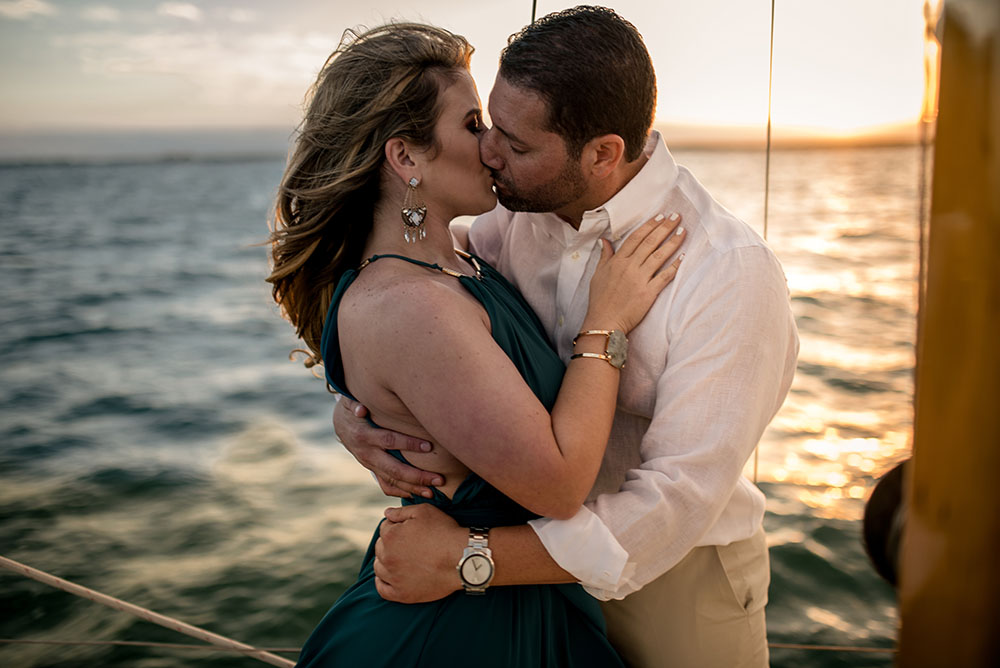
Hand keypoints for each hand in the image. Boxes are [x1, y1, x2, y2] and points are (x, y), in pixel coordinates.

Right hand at [333, 397, 444, 498]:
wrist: (343, 425)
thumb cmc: (356, 410)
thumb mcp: (352, 403)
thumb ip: (356, 406)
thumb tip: (361, 410)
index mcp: (364, 436)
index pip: (389, 440)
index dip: (409, 443)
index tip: (429, 446)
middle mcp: (367, 454)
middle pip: (394, 469)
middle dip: (417, 476)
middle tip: (438, 479)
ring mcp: (370, 465)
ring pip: (392, 481)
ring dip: (413, 488)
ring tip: (432, 493)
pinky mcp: (373, 470)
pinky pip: (386, 486)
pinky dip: (401, 492)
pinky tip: (417, 494)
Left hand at [374, 504, 465, 602]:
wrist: (462, 559)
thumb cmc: (444, 532)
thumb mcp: (424, 512)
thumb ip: (401, 512)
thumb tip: (387, 513)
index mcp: (390, 536)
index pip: (384, 528)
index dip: (397, 526)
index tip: (409, 530)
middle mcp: (387, 557)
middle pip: (380, 547)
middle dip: (391, 543)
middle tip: (409, 544)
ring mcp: (394, 577)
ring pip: (379, 567)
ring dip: (386, 561)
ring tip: (401, 559)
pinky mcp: (402, 594)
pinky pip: (382, 589)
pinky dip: (383, 582)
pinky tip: (389, 577)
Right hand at [585, 212, 684, 333]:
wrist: (604, 322)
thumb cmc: (600, 300)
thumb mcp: (598, 275)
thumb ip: (604, 256)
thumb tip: (605, 241)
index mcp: (617, 261)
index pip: (635, 238)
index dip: (649, 226)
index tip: (660, 216)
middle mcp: (629, 267)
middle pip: (650, 242)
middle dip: (664, 227)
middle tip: (676, 217)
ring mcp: (640, 279)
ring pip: (659, 256)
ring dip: (672, 242)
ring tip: (683, 231)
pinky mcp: (648, 292)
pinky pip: (665, 276)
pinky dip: (675, 266)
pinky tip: (684, 256)